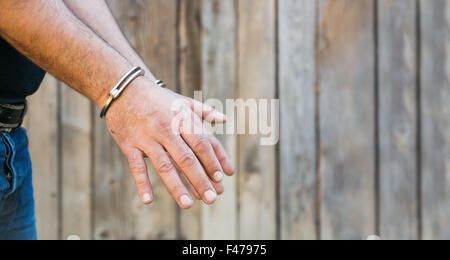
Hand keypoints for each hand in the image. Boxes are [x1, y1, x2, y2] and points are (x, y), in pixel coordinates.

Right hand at [104, 76, 234, 208]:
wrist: (123, 89)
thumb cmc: (158, 99)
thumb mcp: (182, 101)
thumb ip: (204, 111)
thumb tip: (224, 119)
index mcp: (182, 119)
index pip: (202, 143)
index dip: (213, 160)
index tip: (223, 177)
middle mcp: (166, 129)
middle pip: (186, 158)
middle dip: (200, 179)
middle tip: (212, 198)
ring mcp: (147, 138)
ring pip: (164, 165)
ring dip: (177, 186)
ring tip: (189, 204)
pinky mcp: (129, 145)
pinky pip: (136, 166)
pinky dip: (142, 183)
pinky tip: (148, 200)